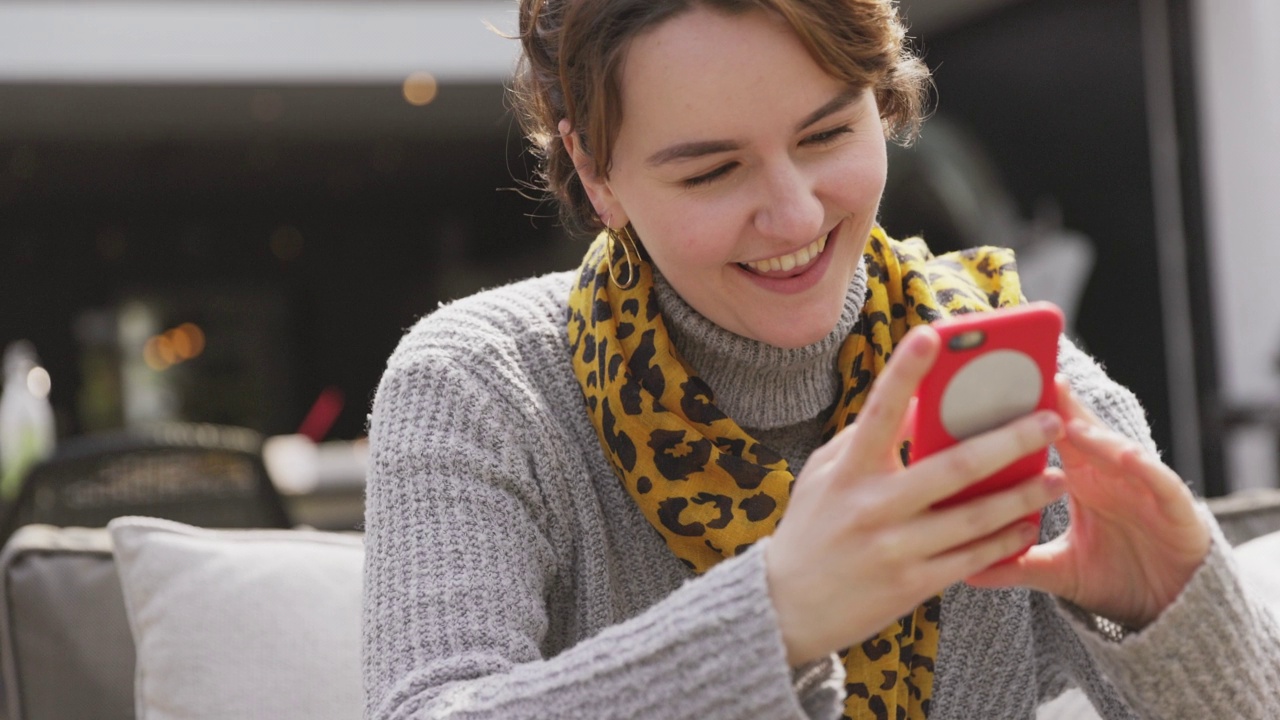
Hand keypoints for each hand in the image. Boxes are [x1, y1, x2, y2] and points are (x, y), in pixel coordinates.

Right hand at [765, 326, 1066, 664]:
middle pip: (952, 467)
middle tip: (1049, 421)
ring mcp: (894, 548)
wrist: (787, 606)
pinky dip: (1003, 541)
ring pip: (973, 517)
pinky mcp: (911, 584)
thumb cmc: (811, 527)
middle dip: (1007, 441)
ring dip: (1021, 496)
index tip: (933, 335)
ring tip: (1056, 478)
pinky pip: (970, 559)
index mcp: (848, 470)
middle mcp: (873, 506)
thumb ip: (867, 437)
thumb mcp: (825, 473)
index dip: (904, 371)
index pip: (879, 410)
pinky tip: (1027, 526)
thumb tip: (917, 401)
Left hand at [966, 376, 1210, 629]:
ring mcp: (1143, 489)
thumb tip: (966, 572)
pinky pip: (1160, 482)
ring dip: (1096, 437)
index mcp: (1079, 482)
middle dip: (1061, 409)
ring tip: (1071, 425)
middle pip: (1082, 434)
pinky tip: (1127, 456)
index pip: (1051, 441)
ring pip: (1119, 452)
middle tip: (1035, 383)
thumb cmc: (1114, 576)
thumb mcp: (1059, 570)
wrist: (1172, 607)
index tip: (998, 396)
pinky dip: (1145, 468)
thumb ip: (1018, 565)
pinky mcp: (1176, 509)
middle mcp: (1109, 477)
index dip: (1030, 418)